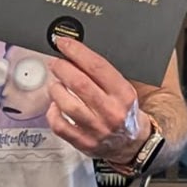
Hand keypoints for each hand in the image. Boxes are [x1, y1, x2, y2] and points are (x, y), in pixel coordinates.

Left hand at [46, 37, 148, 161]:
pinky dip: (52, 113)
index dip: (77, 51)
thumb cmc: (124, 112)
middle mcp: (111, 111)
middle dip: (62, 68)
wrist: (133, 143)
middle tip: (55, 63)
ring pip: (67, 105)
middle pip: (79, 84)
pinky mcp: (84, 143)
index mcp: (123, 94)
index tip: (63, 43)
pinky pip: (60, 126)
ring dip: (56, 90)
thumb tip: (74, 54)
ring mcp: (97, 129)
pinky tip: (55, 106)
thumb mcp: (123, 89)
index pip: (97, 67)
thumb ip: (102, 75)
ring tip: (55, 84)